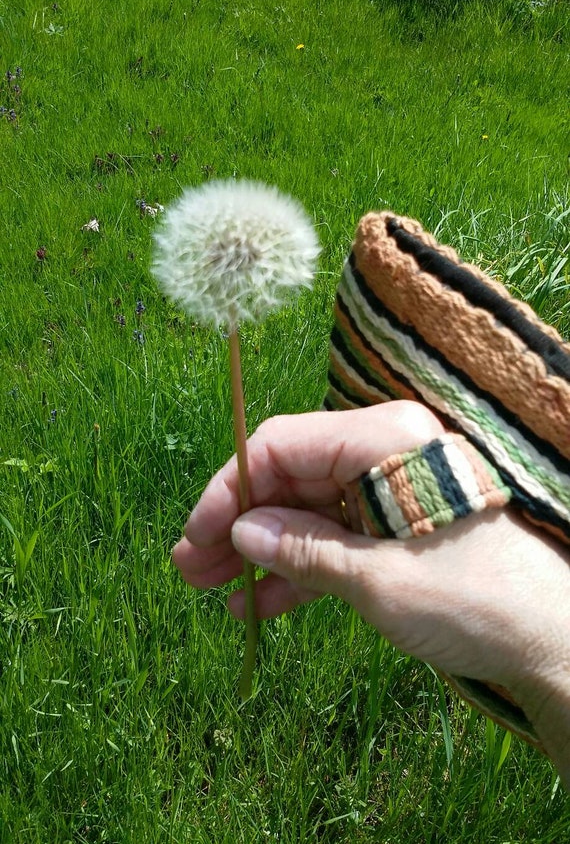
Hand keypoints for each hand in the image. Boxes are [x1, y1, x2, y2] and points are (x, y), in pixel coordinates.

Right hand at [172, 403, 569, 784]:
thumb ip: (303, 549)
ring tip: (213, 592)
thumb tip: (241, 534)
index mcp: (385, 439)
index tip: (198, 536)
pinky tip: (259, 604)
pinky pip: (334, 537)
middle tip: (191, 569)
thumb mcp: (376, 578)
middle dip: (240, 524)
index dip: (232, 488)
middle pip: (291, 477)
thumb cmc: (472, 599)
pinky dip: (298, 568)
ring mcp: (389, 490)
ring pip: (306, 510)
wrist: (547, 640)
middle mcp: (384, 453)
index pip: (284, 444)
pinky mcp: (395, 526)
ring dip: (261, 551)